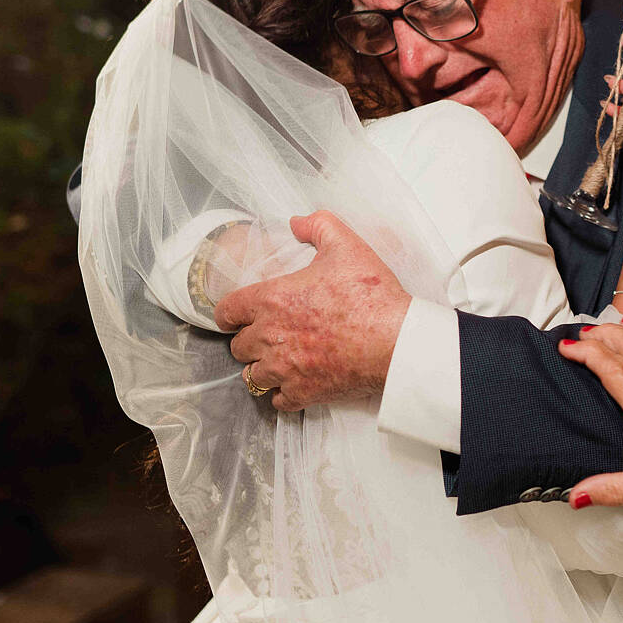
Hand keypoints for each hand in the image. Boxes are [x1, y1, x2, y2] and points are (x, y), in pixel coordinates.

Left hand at [215, 211, 410, 411]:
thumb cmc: (370, 295)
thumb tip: (297, 222)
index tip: (236, 316)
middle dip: (250, 341)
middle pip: (238, 348)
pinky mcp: (304, 393)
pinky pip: (277, 400)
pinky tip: (296, 382)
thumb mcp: (346, 246)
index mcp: (272, 300)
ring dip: (262, 368)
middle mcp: (270, 337)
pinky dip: (283, 394)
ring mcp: (285, 369)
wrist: (395, 340)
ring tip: (279, 361)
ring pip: (252, 377)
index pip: (226, 311)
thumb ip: (317, 226)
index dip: (229, 313)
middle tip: (268, 336)